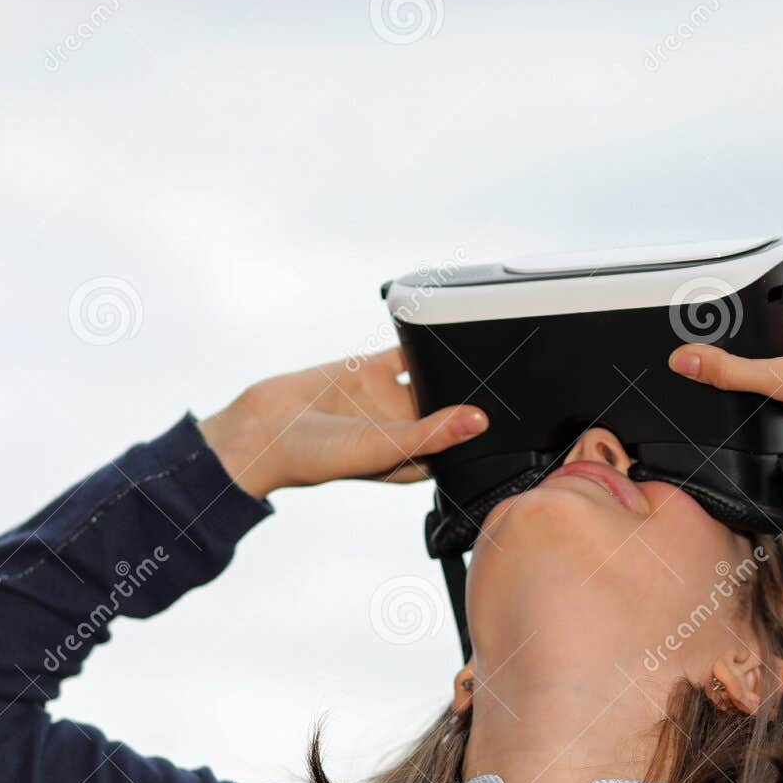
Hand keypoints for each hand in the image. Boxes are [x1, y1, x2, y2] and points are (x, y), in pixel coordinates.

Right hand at [199, 349, 487, 498]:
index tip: (520, 412)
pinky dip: (422, 337)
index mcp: (416, 458)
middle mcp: (407, 428)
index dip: (487, 429)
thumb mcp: (382, 447)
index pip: (463, 441)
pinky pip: (406, 350)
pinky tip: (442, 324)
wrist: (261, 429)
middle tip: (514, 369)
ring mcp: (389, 398)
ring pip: (433, 375)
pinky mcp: (370, 371)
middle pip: (452, 404)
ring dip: (452, 362)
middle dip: (475, 390)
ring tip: (488, 342)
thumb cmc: (316, 457)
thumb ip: (431, 432)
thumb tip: (479, 421)